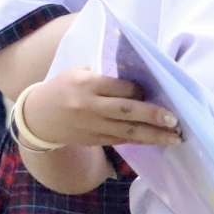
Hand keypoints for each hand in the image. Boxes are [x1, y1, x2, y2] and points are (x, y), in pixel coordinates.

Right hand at [23, 66, 182, 147]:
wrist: (37, 117)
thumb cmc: (63, 87)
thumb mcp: (79, 72)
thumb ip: (106, 73)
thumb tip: (139, 74)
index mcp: (87, 84)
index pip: (120, 87)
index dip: (140, 89)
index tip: (156, 89)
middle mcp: (90, 106)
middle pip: (126, 111)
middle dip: (152, 116)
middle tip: (175, 120)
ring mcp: (92, 126)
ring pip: (127, 131)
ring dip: (153, 135)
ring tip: (175, 138)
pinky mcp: (94, 140)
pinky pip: (121, 140)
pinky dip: (140, 140)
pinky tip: (158, 141)